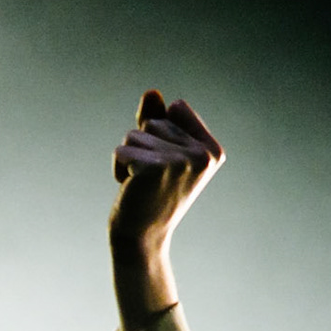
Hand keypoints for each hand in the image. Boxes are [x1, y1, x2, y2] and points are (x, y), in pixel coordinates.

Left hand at [108, 91, 223, 319]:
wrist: (141, 238)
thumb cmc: (150, 195)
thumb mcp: (160, 152)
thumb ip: (157, 119)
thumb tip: (152, 91)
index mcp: (212, 150)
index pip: (177, 107)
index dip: (160, 131)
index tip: (166, 164)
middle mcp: (202, 154)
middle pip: (154, 121)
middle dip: (143, 146)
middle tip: (151, 180)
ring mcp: (181, 161)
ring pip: (135, 133)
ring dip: (129, 157)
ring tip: (141, 184)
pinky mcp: (155, 167)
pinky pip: (122, 149)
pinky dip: (118, 166)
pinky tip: (130, 187)